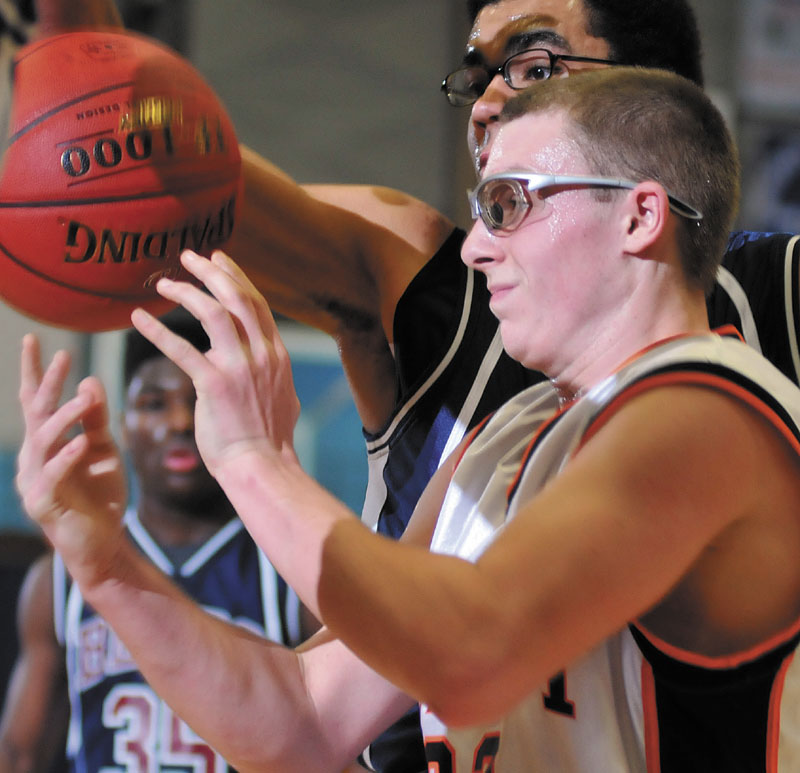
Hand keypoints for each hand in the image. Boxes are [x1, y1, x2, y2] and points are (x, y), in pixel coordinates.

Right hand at [16, 335, 126, 587]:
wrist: (103, 542)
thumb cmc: (99, 494)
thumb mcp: (103, 449)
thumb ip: (96, 419)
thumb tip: (89, 380)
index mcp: (47, 442)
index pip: (36, 400)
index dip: (35, 371)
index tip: (34, 339)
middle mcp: (34, 457)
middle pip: (36, 413)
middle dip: (48, 383)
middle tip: (65, 356)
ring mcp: (34, 480)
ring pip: (42, 441)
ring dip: (64, 417)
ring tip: (86, 399)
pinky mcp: (44, 504)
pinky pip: (53, 476)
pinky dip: (66, 457)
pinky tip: (81, 442)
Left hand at [131, 249, 301, 477]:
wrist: (262, 463)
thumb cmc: (269, 437)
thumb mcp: (283, 395)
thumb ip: (272, 372)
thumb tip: (265, 362)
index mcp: (275, 354)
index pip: (255, 303)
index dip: (236, 277)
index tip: (218, 259)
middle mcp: (261, 353)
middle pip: (237, 297)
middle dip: (212, 271)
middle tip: (189, 256)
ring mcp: (239, 367)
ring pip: (213, 312)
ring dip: (187, 292)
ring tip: (164, 283)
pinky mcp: (214, 385)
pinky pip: (181, 348)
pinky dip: (157, 330)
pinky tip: (138, 318)